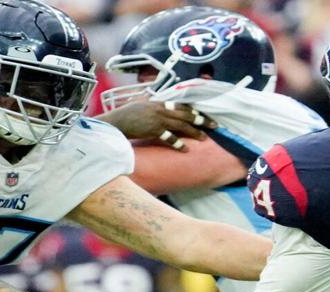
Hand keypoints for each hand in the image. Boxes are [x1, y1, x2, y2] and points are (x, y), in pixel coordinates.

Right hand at [97, 100, 215, 150]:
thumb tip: (164, 110)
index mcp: (158, 103)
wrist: (115, 122)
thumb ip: (155, 108)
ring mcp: (157, 119)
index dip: (194, 111)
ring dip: (194, 132)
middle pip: (186, 114)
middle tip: (214, 124)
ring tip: (204, 138)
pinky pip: (169, 138)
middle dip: (201, 119)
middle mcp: (160, 109)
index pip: (181, 105)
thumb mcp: (142, 106)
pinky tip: (185, 149)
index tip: (204, 115)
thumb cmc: (126, 116)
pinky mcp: (153, 130)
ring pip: (181, 125)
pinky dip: (178, 144)